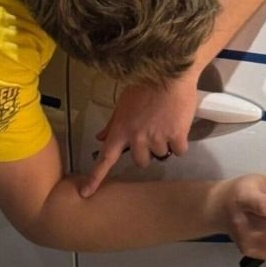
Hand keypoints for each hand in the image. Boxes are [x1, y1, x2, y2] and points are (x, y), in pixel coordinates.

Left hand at [80, 76, 197, 197]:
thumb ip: (113, 123)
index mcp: (121, 130)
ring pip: (161, 154)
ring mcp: (157, 138)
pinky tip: (180, 127)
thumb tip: (101, 137)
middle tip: (153, 134)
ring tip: (167, 123)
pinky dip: (180, 142)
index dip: (95, 178)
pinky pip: (179, 150)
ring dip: (165, 144)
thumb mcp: (124, 103)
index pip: (105, 158)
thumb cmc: (145, 84)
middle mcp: (137, 138)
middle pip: (141, 161)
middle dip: (147, 151)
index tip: (85, 193)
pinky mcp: (176, 136)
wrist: (170, 73)